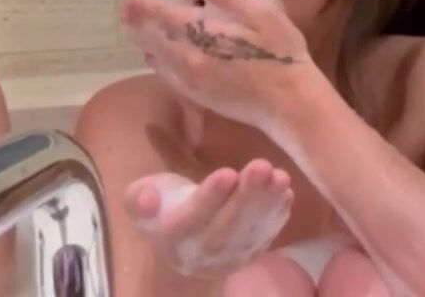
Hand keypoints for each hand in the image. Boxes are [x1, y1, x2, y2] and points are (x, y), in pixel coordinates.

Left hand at [122, 0, 324, 130]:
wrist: (289, 103)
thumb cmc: (281, 53)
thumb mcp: (263, 13)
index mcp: (204, 34)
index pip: (164, 16)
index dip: (144, 6)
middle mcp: (189, 59)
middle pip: (154, 38)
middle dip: (138, 23)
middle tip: (126, 10)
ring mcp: (192, 81)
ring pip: (158, 59)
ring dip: (146, 42)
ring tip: (137, 30)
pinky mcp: (198, 97)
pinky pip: (169, 78)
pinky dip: (159, 64)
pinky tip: (157, 58)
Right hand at [126, 162, 295, 277]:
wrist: (182, 257)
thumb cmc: (162, 214)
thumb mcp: (140, 203)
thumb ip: (139, 198)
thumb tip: (148, 198)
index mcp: (171, 237)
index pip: (191, 220)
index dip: (209, 198)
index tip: (227, 173)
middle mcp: (202, 253)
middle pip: (226, 229)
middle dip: (246, 198)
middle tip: (261, 167)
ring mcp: (229, 257)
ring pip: (250, 233)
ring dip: (267, 204)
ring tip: (279, 175)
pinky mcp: (250, 254)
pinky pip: (265, 236)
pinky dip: (277, 215)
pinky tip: (285, 190)